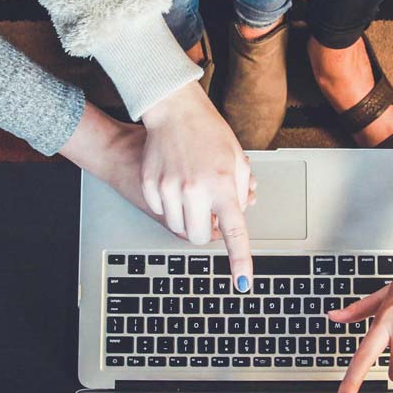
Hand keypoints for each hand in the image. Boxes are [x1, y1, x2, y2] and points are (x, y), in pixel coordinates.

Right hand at [141, 82, 254, 290]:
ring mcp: (169, 188)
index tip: (243, 282)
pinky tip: (175, 182)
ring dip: (187, 218)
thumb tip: (237, 217)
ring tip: (192, 192)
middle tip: (209, 212)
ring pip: (178, 227)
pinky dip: (169, 205)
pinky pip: (161, 212)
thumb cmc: (209, 132)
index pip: (234, 232)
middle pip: (199, 237)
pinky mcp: (150, 185)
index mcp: (223, 185)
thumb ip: (241, 192)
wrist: (174, 110)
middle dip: (205, 231)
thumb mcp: (237, 160)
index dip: (240, 260)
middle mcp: (195, 190)